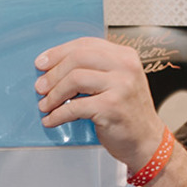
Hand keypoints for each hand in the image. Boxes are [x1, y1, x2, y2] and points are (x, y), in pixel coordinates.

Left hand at [34, 38, 162, 168]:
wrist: (147, 141)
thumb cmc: (127, 112)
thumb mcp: (116, 82)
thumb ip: (93, 70)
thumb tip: (52, 67)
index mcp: (125, 56)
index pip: (85, 44)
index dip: (58, 52)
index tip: (41, 63)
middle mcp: (125, 67)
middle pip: (77, 58)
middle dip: (53, 73)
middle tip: (40, 87)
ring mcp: (121, 86)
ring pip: (74, 79)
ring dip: (53, 94)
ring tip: (45, 104)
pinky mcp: (112, 107)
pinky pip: (75, 107)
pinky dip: (58, 115)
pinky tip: (51, 119)